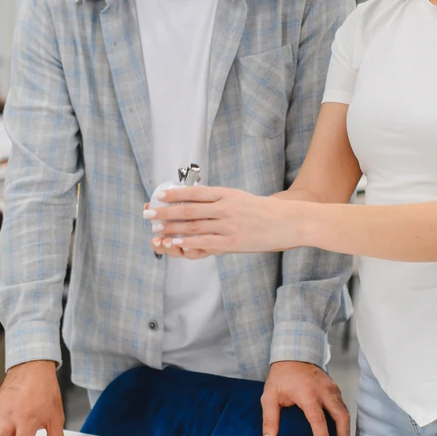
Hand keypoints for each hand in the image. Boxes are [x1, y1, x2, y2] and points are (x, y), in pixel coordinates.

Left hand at [146, 186, 301, 257]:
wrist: (288, 222)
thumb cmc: (263, 211)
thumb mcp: (240, 198)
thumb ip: (219, 200)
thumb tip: (195, 198)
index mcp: (226, 194)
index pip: (194, 193)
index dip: (174, 194)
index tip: (159, 195)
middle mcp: (225, 207)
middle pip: (189, 210)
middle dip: (166, 211)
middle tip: (148, 212)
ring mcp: (229, 225)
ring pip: (194, 227)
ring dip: (172, 228)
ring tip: (156, 229)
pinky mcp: (233, 242)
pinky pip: (206, 242)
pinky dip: (188, 242)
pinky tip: (175, 242)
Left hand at [262, 360, 350, 435]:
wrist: (294, 354)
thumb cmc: (281, 377)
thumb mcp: (269, 397)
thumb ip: (269, 420)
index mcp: (307, 394)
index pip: (318, 420)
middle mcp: (324, 391)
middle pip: (341, 417)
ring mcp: (332, 389)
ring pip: (345, 413)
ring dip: (345, 431)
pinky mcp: (335, 389)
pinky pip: (342, 407)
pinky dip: (342, 421)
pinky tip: (338, 431)